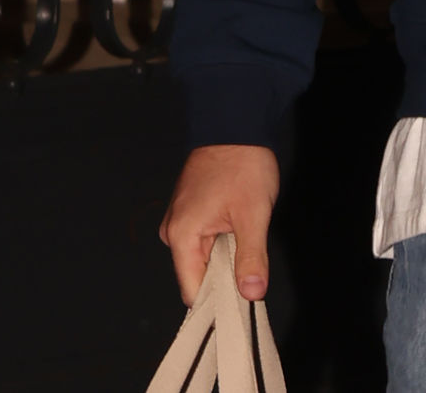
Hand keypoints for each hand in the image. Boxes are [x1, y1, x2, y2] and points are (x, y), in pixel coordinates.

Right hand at [160, 144, 278, 303]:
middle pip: (197, 276)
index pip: (192, 291)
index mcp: (181, 235)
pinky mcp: (189, 212)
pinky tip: (237, 229)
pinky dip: (222, 244)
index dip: (218, 301)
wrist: (235, 125)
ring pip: (203, 259)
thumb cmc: (242, 165)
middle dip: (225, 278)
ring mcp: (179, 221)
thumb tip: (251, 294)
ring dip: (225, 259)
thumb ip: (251, 258)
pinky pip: (203, 242)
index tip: (243, 300)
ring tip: (245, 238)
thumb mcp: (253, 214)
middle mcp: (172, 231)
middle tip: (252, 266)